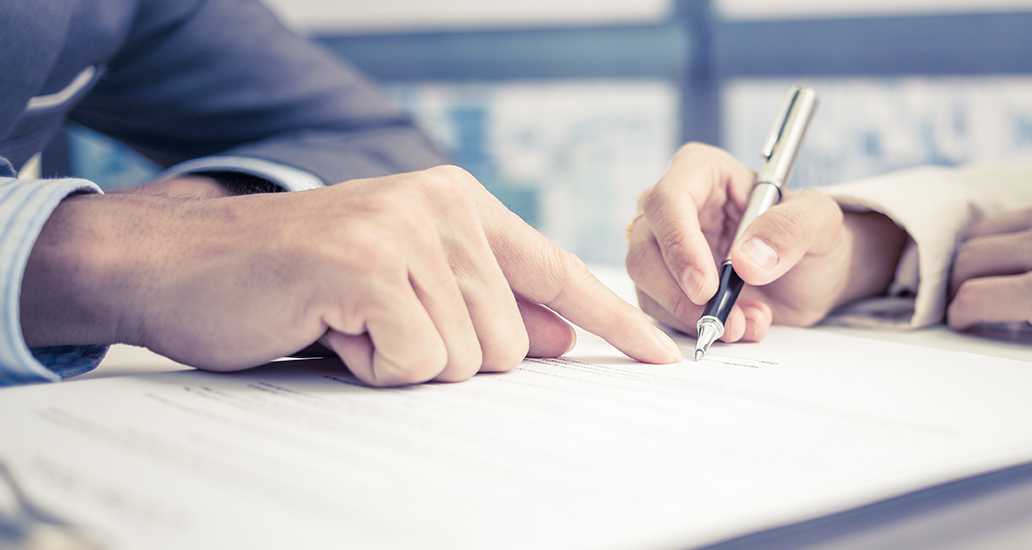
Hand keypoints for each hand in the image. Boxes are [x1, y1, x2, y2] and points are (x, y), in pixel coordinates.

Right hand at [23, 166, 680, 384]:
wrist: (180, 265)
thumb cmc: (295, 284)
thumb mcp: (402, 286)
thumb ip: (482, 303)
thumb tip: (557, 334)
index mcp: (456, 203)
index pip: (555, 268)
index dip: (612, 318)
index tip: (660, 355)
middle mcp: (440, 205)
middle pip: (508, 340)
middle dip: (445, 357)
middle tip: (375, 327)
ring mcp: (404, 230)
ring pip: (466, 358)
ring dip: (403, 363)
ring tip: (349, 324)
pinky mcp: (368, 265)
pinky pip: (416, 362)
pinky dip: (371, 368)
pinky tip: (331, 331)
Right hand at [627, 143, 906, 342]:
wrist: (814, 278)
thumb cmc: (814, 237)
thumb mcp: (821, 222)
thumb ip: (790, 230)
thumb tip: (745, 260)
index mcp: (703, 173)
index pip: (669, 200)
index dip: (679, 244)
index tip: (706, 286)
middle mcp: (675, 208)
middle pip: (645, 247)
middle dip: (680, 293)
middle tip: (725, 321)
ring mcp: (666, 249)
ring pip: (646, 284)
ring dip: (692, 316)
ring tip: (748, 323)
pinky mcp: (668, 287)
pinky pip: (661, 313)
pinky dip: (698, 329)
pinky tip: (743, 325)